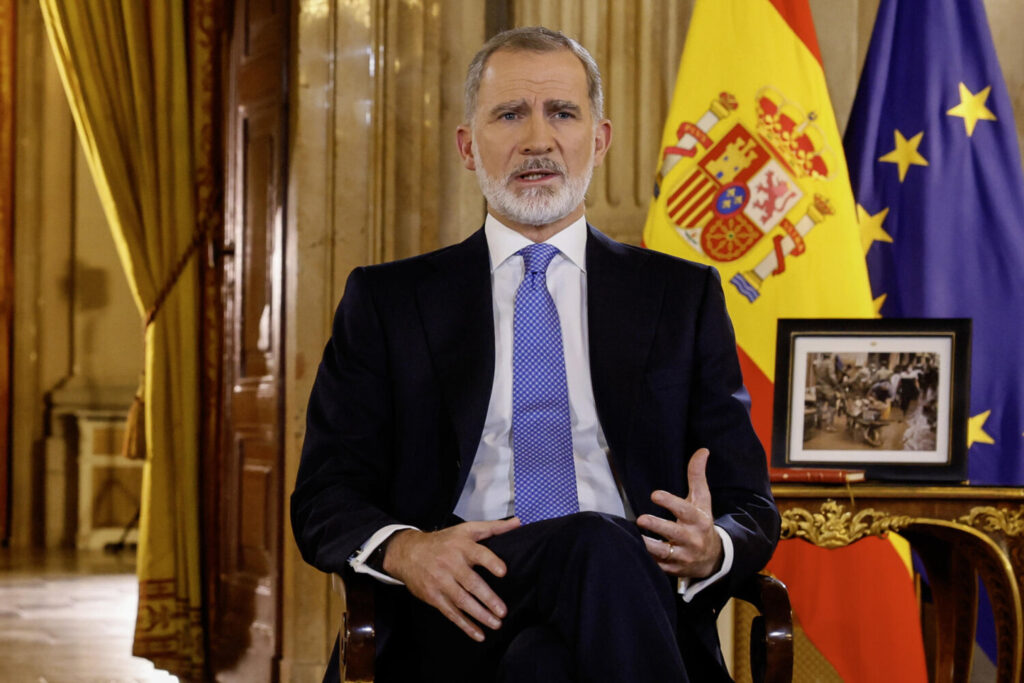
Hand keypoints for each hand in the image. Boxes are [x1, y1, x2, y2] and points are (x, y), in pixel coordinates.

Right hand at [382, 518, 520, 641]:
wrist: (409, 553)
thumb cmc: (444, 541)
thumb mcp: (466, 530)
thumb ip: (494, 528)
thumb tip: (518, 522)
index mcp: (462, 546)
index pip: (478, 554)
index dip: (490, 562)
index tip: (503, 572)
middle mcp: (451, 564)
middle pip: (471, 583)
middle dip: (487, 598)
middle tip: (503, 611)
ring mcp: (441, 581)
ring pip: (462, 601)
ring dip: (480, 615)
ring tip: (497, 624)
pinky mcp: (434, 596)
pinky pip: (451, 613)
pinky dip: (465, 625)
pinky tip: (479, 634)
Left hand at [636, 448, 722, 578]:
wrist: (714, 558)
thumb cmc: (701, 522)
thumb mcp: (702, 500)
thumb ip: (697, 476)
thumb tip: (702, 450)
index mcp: (698, 520)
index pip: (685, 510)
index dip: (670, 502)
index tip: (654, 494)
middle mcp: (692, 539)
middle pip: (674, 533)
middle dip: (658, 526)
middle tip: (641, 518)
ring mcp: (683, 556)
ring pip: (665, 553)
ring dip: (649, 546)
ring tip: (635, 537)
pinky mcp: (674, 569)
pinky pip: (660, 567)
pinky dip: (648, 561)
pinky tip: (634, 553)